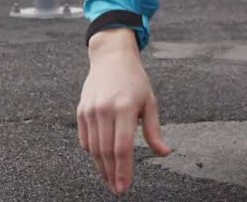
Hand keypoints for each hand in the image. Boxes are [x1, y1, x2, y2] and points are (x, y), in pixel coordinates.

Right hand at [77, 29, 172, 194]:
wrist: (111, 57)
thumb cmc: (135, 80)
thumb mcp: (150, 102)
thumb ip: (154, 130)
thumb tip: (164, 153)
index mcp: (126, 108)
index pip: (122, 147)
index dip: (123, 170)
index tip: (124, 187)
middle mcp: (105, 109)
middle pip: (106, 151)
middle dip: (112, 174)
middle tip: (117, 189)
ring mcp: (91, 110)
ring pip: (93, 148)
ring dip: (101, 167)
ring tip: (109, 179)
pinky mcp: (81, 110)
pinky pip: (85, 138)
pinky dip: (91, 152)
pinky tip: (100, 160)